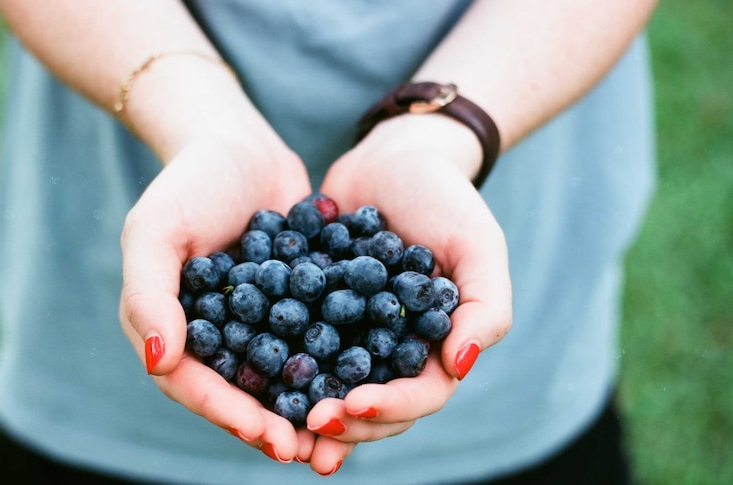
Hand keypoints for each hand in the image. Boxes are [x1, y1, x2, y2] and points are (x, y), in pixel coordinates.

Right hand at [118, 136, 311, 462]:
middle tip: (312, 453)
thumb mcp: (154, 230)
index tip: (270, 439)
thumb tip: (159, 363)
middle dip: (275, 425)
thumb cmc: (187, 183)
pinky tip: (370, 380)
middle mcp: (215, 335)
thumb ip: (148, 295)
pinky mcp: (297, 304)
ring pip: (281, 376)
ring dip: (308, 407)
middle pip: (241, 392)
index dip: (231, 415)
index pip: (196, 385)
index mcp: (172, 329)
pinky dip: (337, 363)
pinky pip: (314, 340)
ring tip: (343, 433)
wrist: (238, 144)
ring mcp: (258, 322)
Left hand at [300, 114, 512, 472]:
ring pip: (330, 386)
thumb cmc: (444, 197)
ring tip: (278, 428)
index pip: (420, 395)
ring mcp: (350, 334)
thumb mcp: (477, 244)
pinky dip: (276, 366)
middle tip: (311, 423)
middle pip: (371, 404)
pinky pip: (294, 345)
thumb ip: (485, 306)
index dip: (390, 408)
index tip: (355, 405)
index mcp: (435, 346)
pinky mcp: (313, 313)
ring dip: (307, 412)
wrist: (392, 157)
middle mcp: (392, 349)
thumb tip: (461, 366)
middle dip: (344, 421)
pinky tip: (248, 377)